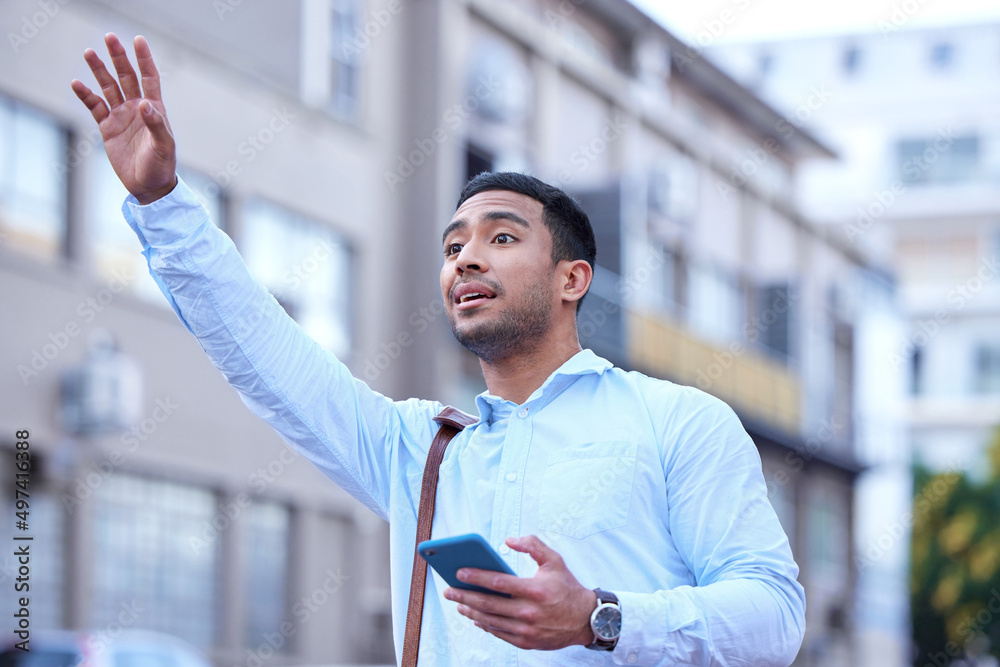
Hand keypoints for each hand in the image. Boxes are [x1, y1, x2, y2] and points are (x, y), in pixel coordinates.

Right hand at [71, 33, 176, 204]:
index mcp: (154, 109)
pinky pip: (95, 107)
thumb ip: (156, 125)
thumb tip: (145, 103)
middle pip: (126, 77)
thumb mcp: (163, 146)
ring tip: (89, 53)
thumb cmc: (161, 166)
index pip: (149, 78)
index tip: (138, 40)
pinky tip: (76, 83)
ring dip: (100, 71)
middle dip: (118, 58)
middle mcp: (137, 108)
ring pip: (108, 88)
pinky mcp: (108, 128)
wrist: (149, 186)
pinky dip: (86, 96)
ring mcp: (121, 117)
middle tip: (109, 37)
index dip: (144, 59)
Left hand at [442, 535, 597, 650]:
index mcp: (534, 590)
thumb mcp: (554, 560)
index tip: (459, 572)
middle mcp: (528, 612)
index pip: (497, 583)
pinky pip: (499, 633)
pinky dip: (485, 625)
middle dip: (464, 595)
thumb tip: (508, 541)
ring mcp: (526, 630)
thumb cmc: (567, 587)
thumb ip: (532, 545)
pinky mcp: (526, 642)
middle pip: (488, 603)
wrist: (586, 619)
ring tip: (458, 602)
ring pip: (490, 620)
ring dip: (470, 611)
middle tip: (449, 590)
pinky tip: (475, 617)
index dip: (475, 576)